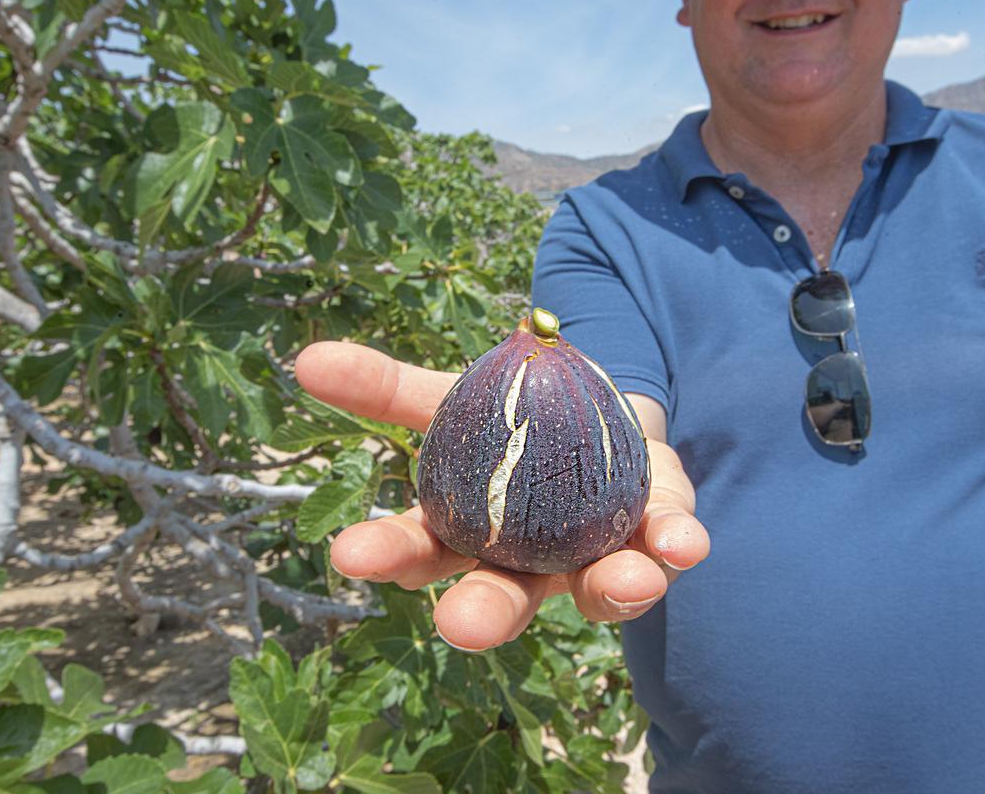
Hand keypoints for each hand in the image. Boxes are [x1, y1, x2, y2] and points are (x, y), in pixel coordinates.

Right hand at [294, 340, 709, 650]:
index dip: (387, 556)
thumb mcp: (448, 395)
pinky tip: (681, 543)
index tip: (347, 553)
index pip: (419, 551)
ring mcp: (593, 558)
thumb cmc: (510, 420)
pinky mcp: (654, 539)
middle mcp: (527, 563)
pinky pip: (665, 544)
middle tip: (459, 627)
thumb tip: (303, 358)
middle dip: (483, 613)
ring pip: (596, 588)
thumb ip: (385, 388)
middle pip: (501, 596)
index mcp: (467, 532)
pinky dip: (674, 544)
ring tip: (626, 582)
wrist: (595, 413)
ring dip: (610, 591)